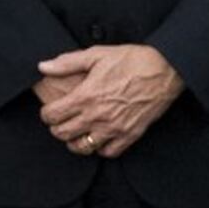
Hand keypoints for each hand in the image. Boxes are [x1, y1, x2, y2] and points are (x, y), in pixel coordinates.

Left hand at [37, 44, 182, 155]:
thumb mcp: (97, 55)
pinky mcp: (130, 135)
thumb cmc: (132, 60)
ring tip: (77, 132)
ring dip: (75, 141)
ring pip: (82, 148)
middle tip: (61, 121)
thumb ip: (67, 62)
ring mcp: (114, 128)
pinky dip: (100, 148)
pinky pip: (107, 152)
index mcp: (85, 96)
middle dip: (56, 128)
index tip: (50, 110)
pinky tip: (100, 137)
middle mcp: (97, 116)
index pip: (51, 116)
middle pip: (63, 134)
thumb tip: (43, 66)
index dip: (46, 114)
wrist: (165, 69)